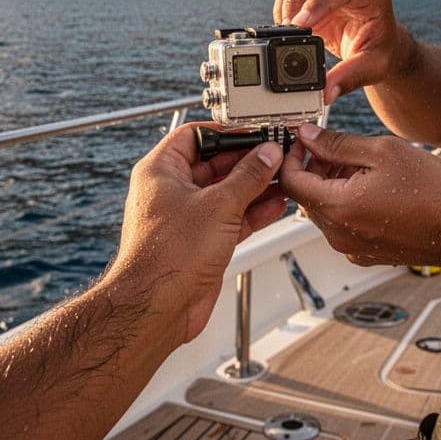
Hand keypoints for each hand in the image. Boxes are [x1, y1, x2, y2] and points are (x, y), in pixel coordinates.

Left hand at [112, 124, 285, 342]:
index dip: (227, 132)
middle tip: (276, 156)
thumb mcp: (219, 205)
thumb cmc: (167, 257)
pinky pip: (230, 218)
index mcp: (161, 171)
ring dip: (255, 187)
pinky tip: (275, 205)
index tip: (255, 132)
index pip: (195, 136)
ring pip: (226, 193)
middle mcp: (170, 191)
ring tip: (283, 178)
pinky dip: (252, 212)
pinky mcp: (200, 241)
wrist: (157, 307)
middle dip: (248, 161)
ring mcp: (186, 218)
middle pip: (215, 164)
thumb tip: (266, 155)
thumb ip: (248, 177)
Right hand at [273, 0, 410, 103]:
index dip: (318, 1)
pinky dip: (284, 4)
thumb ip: (348, 78)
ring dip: (286, 0)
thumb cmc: (381, 51)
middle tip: (288, 28)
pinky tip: (288, 26)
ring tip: (286, 29)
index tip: (300, 23)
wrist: (381, 44)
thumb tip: (324, 91)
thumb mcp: (371, 68)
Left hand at [279, 123, 440, 271]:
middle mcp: (339, 234)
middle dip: (315, 168)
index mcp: (338, 208)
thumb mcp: (383, 151)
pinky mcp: (365, 253)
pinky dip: (347, 203)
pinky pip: (342, 224)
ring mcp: (352, 247)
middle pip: (305, 196)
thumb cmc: (434, 194)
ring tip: (363, 166)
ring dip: (332, 184)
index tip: (305, 141)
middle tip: (339, 148)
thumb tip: (309, 138)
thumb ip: (338, 143)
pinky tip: (372, 187)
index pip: (290, 181)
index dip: (292, 156)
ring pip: (324, 209)